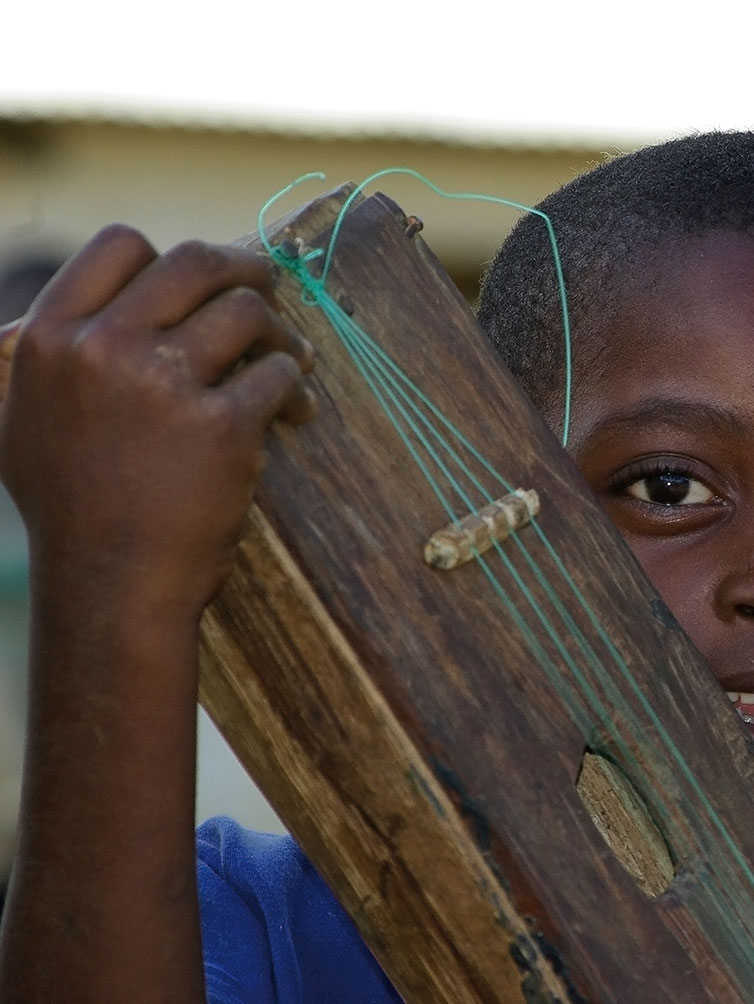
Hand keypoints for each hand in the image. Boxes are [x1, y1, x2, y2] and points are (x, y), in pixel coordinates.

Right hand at [0, 225, 315, 621]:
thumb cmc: (70, 509)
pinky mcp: (224, 425)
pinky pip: (279, 374)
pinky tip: (299, 411)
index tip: (200, 281)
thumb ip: (30, 364)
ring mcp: (166, 384)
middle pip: (196, 263)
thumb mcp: (19, 423)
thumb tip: (29, 322)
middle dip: (245, 269)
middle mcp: (104, 349)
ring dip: (281, 333)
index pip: (119, 244)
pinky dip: (297, 389)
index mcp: (50, 339)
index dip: (169, 256)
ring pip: (248, 311)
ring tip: (292, 359)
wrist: (111, 585)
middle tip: (269, 289)